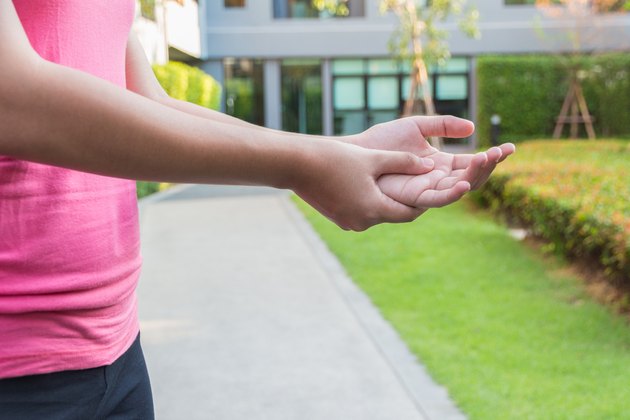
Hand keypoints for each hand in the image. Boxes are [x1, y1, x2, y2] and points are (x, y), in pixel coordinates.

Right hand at [293, 140, 434, 230]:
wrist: (296, 165)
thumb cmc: (335, 158)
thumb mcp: (374, 158)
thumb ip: (404, 162)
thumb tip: (429, 166)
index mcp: (374, 209)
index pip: (409, 213)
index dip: (423, 201)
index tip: (432, 189)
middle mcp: (362, 222)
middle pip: (393, 214)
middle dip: (404, 200)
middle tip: (418, 185)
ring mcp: (348, 222)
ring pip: (376, 212)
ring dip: (385, 200)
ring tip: (394, 182)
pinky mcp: (337, 217)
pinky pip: (361, 211)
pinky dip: (369, 200)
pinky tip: (369, 183)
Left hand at [348, 116, 514, 207]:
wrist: (359, 152)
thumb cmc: (383, 140)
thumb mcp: (417, 126)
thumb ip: (443, 125)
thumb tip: (472, 128)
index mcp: (442, 164)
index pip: (472, 163)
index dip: (492, 157)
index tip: (511, 147)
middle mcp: (438, 179)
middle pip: (471, 177)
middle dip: (489, 166)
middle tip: (501, 152)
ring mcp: (428, 190)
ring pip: (459, 188)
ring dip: (476, 176)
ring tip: (488, 160)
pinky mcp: (415, 199)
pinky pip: (438, 199)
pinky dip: (453, 193)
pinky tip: (465, 183)